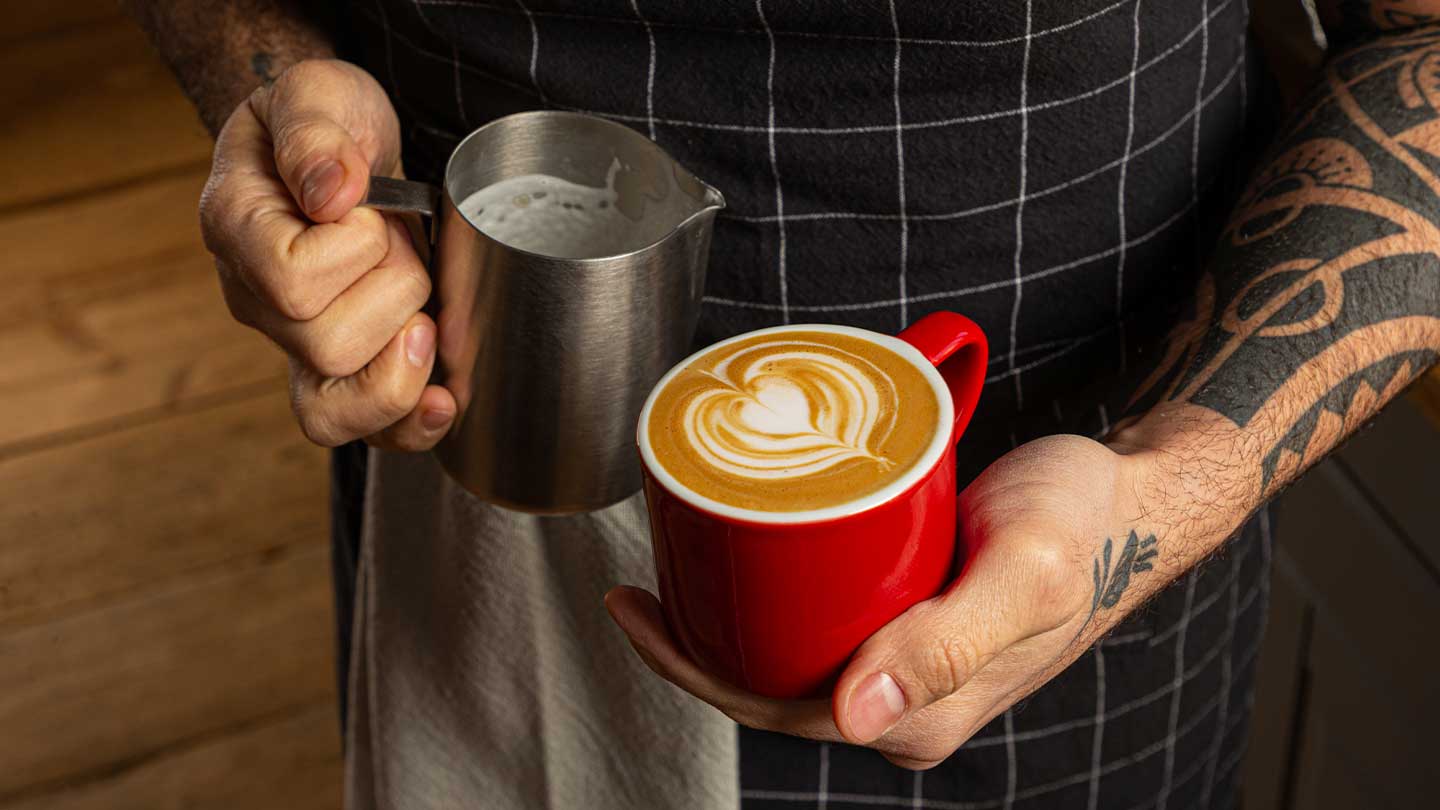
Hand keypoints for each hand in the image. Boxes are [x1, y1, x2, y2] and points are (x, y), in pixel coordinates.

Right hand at [199, 59, 455, 449]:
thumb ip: (316, 133)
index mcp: (236, 228)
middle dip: (395, 290)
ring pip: (338, 407)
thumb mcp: (316, 93)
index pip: (292, 281)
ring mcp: (293, 343)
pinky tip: (442, 400)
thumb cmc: (326, 119)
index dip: (354, 251)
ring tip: (418, 298)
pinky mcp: (338, 370)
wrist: (340, 146)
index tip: (371, 208)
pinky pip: (363, 430)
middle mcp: (254, 300)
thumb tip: (335, 194)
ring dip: (405, 350)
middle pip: (327, 346)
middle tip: (400, 242)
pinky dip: (409, 422)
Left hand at [606, 434, 1163, 768]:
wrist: (1133, 496)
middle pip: (770, 684)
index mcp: (921, 713)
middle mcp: (906, 701)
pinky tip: (740, 562)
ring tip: (672, 566)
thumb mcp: (1026, 571)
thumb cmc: (1086, 522)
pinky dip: (771, 601)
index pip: (773, 708)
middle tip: (636, 583)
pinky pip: (823, 624)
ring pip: (792, 655)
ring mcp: (906, 664)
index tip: (637, 608)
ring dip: (726, 623)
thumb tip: (857, 718)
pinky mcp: (910, 623)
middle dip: (693, 648)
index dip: (693, 668)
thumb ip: (951, 644)